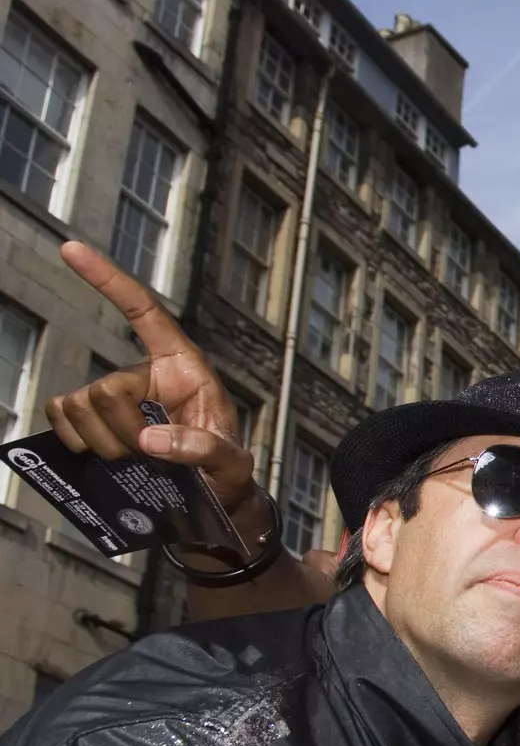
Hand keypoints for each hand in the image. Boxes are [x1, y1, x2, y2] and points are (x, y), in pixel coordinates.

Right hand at [45, 242, 257, 513]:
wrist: (211, 498)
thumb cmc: (227, 470)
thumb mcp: (231, 462)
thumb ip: (202, 449)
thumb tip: (149, 441)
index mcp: (183, 366)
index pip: (143, 313)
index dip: (109, 280)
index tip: (71, 247)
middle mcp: (145, 373)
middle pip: (106, 389)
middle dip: (122, 432)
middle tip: (149, 458)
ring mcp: (116, 396)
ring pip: (81, 405)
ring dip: (102, 442)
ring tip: (134, 461)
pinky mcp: (94, 419)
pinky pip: (61, 414)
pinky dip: (73, 438)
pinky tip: (96, 455)